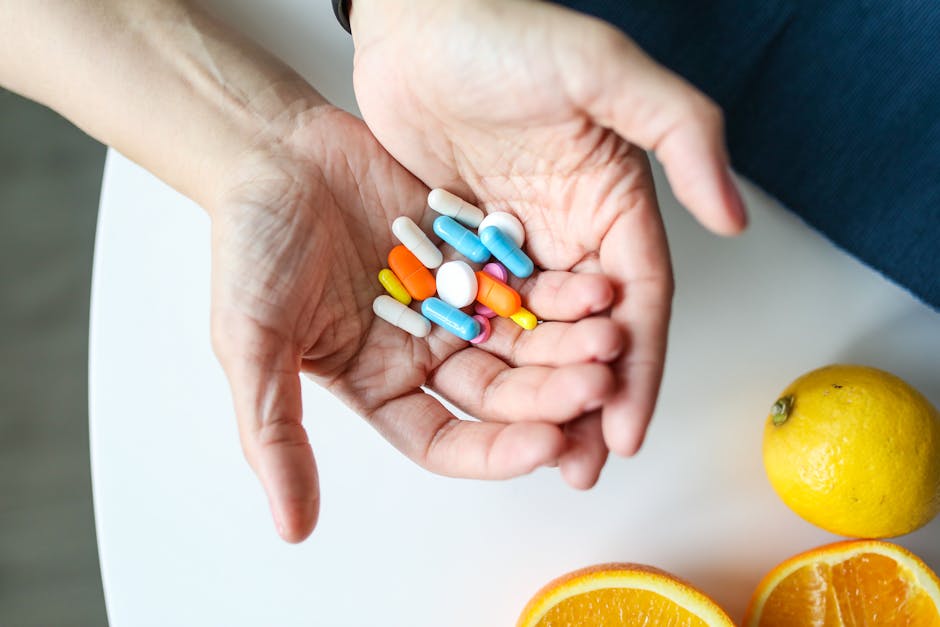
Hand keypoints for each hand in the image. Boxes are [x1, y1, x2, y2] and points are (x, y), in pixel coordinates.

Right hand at [210, 104, 624, 541]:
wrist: (272, 153)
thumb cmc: (249, 249)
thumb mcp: (252, 344)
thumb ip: (274, 433)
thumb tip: (292, 530)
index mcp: (380, 386)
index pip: (449, 441)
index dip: (498, 451)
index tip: (547, 446)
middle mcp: (425, 353)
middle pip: (501, 392)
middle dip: (552, 395)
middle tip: (599, 385)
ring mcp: (455, 302)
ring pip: (524, 338)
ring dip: (568, 344)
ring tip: (611, 336)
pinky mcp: (475, 253)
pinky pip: (526, 277)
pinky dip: (560, 287)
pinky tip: (596, 289)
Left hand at [351, 0, 746, 469]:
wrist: (415, 21)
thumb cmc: (507, 35)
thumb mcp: (604, 71)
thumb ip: (681, 133)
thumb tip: (736, 221)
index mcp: (612, 205)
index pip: (638, 303)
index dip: (638, 369)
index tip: (626, 432)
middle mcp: (567, 235)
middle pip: (587, 336)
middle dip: (590, 402)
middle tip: (580, 465)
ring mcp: (512, 245)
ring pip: (533, 338)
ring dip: (538, 397)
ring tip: (535, 457)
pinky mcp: (459, 247)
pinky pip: (475, 316)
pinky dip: (483, 362)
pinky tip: (479, 407)